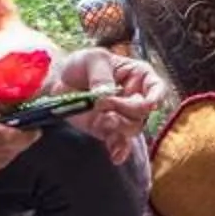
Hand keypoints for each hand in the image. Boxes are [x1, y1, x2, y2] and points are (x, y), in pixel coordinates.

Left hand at [50, 44, 163, 164]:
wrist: (58, 81)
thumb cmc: (81, 64)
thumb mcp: (92, 59)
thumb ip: (102, 75)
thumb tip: (107, 95)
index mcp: (137, 76)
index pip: (156, 88)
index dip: (156, 97)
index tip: (149, 104)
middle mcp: (134, 97)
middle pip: (143, 112)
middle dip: (125, 109)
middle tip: (102, 102)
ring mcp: (122, 116)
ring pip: (132, 128)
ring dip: (117, 125)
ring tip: (99, 117)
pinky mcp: (107, 130)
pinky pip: (119, 143)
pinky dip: (119, 150)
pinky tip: (115, 156)